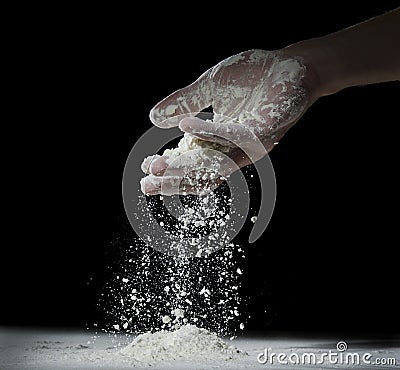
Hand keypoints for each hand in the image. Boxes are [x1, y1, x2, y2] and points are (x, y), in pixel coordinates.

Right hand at [141, 49, 317, 194]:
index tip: (145, 168)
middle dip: (172, 180)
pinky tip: (185, 127)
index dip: (169, 168)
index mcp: (220, 141)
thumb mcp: (210, 87)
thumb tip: (154, 118)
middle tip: (146, 185)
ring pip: (215, 163)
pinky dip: (208, 131)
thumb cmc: (253, 77)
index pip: (191, 162)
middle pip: (201, 174)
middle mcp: (234, 150)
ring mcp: (249, 145)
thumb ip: (185, 103)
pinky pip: (233, 136)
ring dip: (186, 167)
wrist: (292, 66)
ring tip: (159, 167)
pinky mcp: (264, 132)